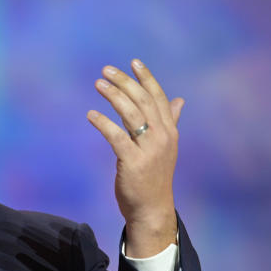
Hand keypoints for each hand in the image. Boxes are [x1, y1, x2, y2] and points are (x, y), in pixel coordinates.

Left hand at [86, 59, 182, 257]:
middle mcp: (162, 137)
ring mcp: (149, 150)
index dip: (146, 78)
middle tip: (106, 70)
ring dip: (113, 96)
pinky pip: (116, 136)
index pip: (159, 97)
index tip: (133, 62)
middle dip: (125, 82)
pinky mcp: (132, 162)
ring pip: (131, 114)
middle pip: (143, 101)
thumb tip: (179, 100)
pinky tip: (91, 114)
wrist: (152, 209)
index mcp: (169, 131)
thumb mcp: (165, 147)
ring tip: (98, 84)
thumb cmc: (155, 177)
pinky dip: (103, 123)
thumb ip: (170, 121)